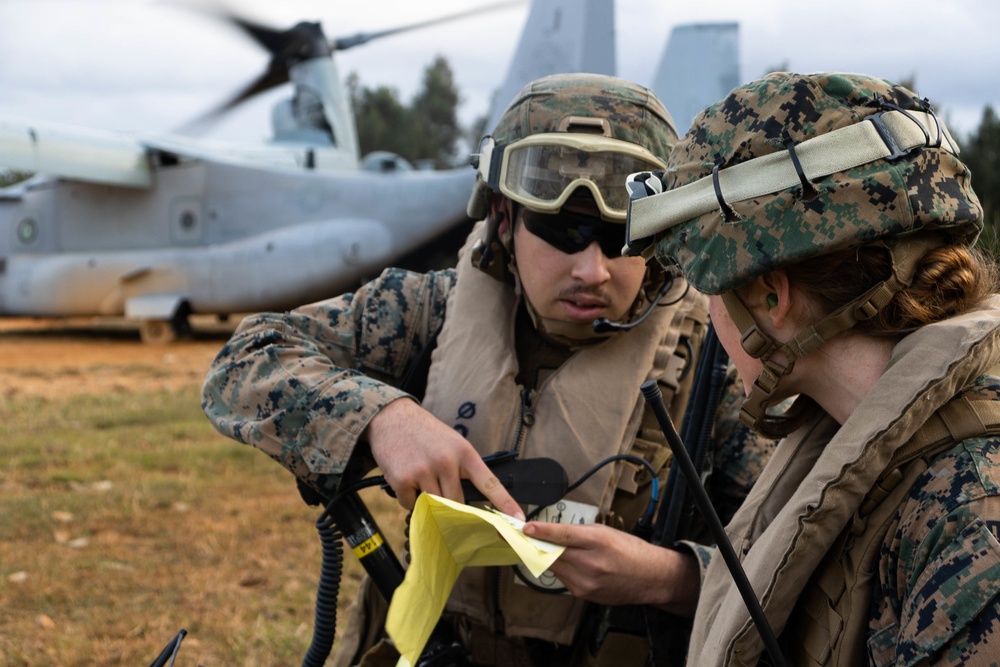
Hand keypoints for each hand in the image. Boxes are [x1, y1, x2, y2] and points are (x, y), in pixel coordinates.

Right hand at [364, 398, 523, 519]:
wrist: (392, 417)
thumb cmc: (426, 434)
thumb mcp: (452, 444)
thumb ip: (462, 471)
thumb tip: (467, 506)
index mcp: (464, 453)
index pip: (490, 483)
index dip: (506, 503)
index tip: (519, 519)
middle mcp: (447, 462)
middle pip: (458, 503)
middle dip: (450, 505)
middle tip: (438, 492)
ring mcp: (424, 470)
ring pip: (434, 506)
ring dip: (426, 501)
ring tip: (420, 479)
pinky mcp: (403, 479)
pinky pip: (411, 505)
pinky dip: (408, 499)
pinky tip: (406, 480)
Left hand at [522, 520, 699, 614]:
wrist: (650, 578)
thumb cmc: (630, 550)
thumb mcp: (606, 532)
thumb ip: (578, 533)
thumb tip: (552, 533)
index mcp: (599, 542)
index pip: (564, 536)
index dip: (543, 531)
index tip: (526, 528)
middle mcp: (591, 564)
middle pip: (553, 553)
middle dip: (537, 545)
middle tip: (523, 537)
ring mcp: (586, 582)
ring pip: (554, 567)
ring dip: (547, 557)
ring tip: (548, 548)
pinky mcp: (583, 594)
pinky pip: (562, 578)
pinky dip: (561, 569)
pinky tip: (570, 564)